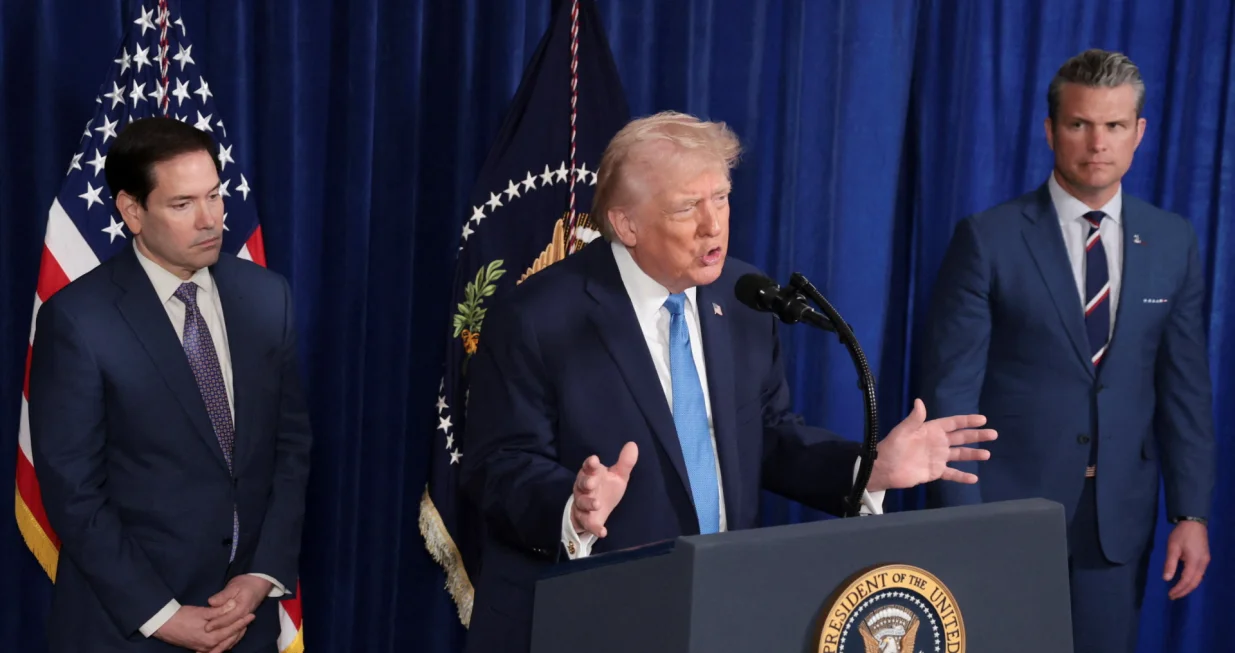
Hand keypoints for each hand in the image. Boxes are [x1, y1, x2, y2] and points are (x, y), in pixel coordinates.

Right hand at [153, 604, 252, 651]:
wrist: (164, 624)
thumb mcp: (202, 612)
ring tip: (241, 626)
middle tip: (249, 620)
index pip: (232, 630)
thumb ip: (220, 610)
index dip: (243, 622)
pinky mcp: (198, 647)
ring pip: (224, 644)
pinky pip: (216, 647)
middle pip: (230, 639)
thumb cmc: (183, 617)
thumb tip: (234, 604)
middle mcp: (209, 646)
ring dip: (233, 636)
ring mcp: (203, 648)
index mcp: (211, 638)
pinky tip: (228, 636)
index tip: (252, 615)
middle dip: (240, 630)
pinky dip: (224, 641)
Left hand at [202, 574, 271, 649]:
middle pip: (231, 630)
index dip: (217, 623)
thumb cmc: (246, 583)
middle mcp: (244, 617)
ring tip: (212, 650)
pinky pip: (237, 635)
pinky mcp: (243, 621)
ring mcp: (244, 620)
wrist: (260, 583)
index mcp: (242, 608)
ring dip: (224, 644)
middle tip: (207, 641)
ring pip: (235, 636)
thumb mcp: (234, 586)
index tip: (206, 628)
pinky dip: (229, 642)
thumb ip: (223, 595)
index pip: (228, 618)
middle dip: (219, 637)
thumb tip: (212, 602)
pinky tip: (221, 646)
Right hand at [571, 441, 637, 538]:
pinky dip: (595, 528)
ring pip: (582, 503)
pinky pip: (588, 524)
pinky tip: (603, 532)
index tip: (595, 460)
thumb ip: (624, 462)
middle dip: (586, 483)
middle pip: (581, 484)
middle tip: (592, 483)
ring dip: (588, 503)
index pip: (589, 467)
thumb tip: (633, 444)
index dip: (591, 464)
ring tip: (596, 504)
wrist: (595, 510)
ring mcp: (583, 504)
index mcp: (591, 474)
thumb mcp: (618, 476)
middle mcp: (584, 488)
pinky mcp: (586, 520)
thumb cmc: (605, 488)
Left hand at [867, 399, 996, 491]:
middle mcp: (937, 443)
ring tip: (987, 454)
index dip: (967, 421)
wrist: (885, 468)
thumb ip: (914, 418)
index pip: (953, 423)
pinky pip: (952, 474)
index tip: (982, 419)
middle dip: (977, 436)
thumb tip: (919, 401)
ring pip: (960, 455)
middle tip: (993, 434)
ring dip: (973, 454)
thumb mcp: (903, 431)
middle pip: (961, 438)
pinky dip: (963, 476)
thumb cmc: (892, 447)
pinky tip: (974, 478)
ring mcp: (938, 458)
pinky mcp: (935, 472)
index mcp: (931, 430)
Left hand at [1164, 520, 1208, 599]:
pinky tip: (1185, 582)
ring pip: (1198, 579)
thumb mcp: (1172, 547)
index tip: (1170, 595)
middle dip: (1184, 591)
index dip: (1179, 589)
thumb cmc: (1181, 534)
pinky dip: (1192, 581)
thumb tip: (1166, 578)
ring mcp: (1205, 561)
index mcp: (1195, 562)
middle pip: (1194, 582)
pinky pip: (1199, 574)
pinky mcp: (1205, 558)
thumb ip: (1170, 563)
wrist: (1194, 522)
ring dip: (1188, 587)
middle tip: (1173, 596)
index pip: (1187, 580)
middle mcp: (1203, 564)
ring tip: (1178, 592)